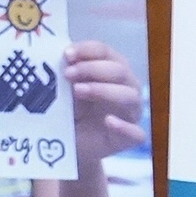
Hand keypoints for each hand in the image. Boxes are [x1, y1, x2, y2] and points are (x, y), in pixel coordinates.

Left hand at [64, 40, 144, 163]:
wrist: (67, 146)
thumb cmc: (69, 112)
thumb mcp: (62, 91)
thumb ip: (65, 75)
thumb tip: (59, 59)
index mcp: (111, 71)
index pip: (106, 53)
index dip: (88, 50)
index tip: (67, 54)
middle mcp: (125, 88)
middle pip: (120, 70)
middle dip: (93, 69)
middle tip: (68, 74)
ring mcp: (129, 113)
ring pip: (130, 96)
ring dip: (104, 90)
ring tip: (78, 91)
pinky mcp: (128, 138)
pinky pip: (136, 133)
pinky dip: (124, 126)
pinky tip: (108, 121)